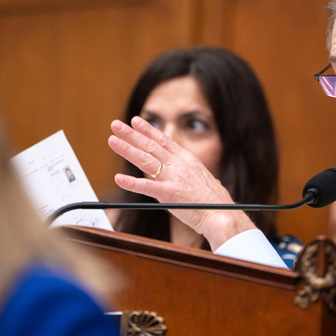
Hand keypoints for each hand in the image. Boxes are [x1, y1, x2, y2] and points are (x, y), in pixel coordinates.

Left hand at [108, 116, 255, 248]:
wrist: (223, 214)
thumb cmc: (215, 202)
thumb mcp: (204, 179)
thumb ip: (192, 174)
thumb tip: (191, 174)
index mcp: (187, 160)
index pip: (164, 140)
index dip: (148, 129)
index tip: (135, 121)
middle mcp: (179, 165)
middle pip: (150, 146)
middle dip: (131, 134)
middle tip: (116, 125)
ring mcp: (173, 178)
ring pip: (145, 160)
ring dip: (127, 149)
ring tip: (112, 140)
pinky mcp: (169, 194)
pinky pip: (146, 187)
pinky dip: (131, 183)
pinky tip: (118, 178)